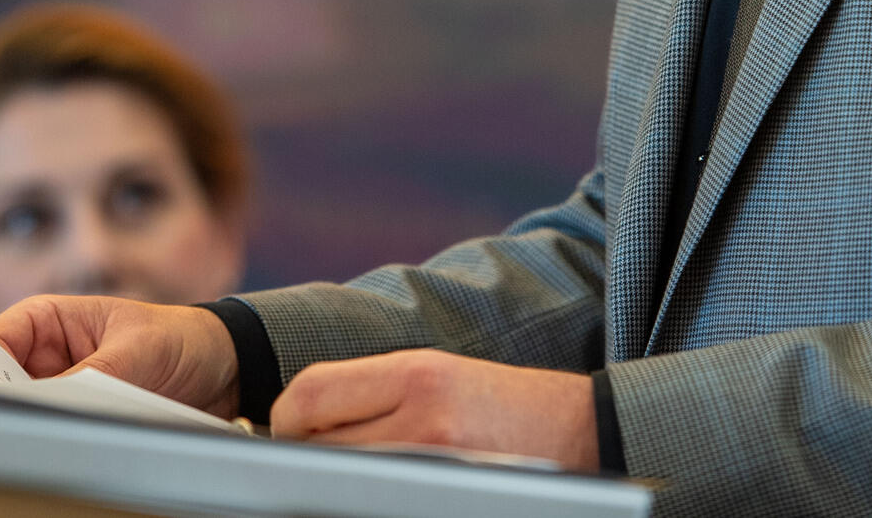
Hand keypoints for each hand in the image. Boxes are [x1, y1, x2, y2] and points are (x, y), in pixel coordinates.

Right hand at [0, 296, 240, 417]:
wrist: (224, 368)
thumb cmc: (179, 339)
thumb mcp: (135, 352)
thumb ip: (88, 375)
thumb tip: (50, 399)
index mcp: (47, 320)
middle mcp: (46, 357)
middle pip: (0, 387)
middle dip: (12, 405)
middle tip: (33, 419)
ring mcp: (61, 392)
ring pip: (27, 416)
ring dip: (44, 424)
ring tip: (71, 427)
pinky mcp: (80, 421)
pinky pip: (58, 435)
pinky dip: (66, 441)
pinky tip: (83, 442)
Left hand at [271, 350, 596, 470]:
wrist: (585, 434)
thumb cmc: (505, 405)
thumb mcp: (441, 375)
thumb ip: (373, 391)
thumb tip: (295, 417)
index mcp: (418, 373)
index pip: (309, 394)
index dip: (286, 418)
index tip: (292, 430)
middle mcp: (424, 417)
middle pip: (315, 444)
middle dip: (305, 455)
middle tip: (315, 459)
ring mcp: (435, 464)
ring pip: (339, 477)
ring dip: (333, 479)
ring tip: (353, 475)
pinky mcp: (448, 491)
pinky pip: (373, 497)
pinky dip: (364, 494)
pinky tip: (380, 490)